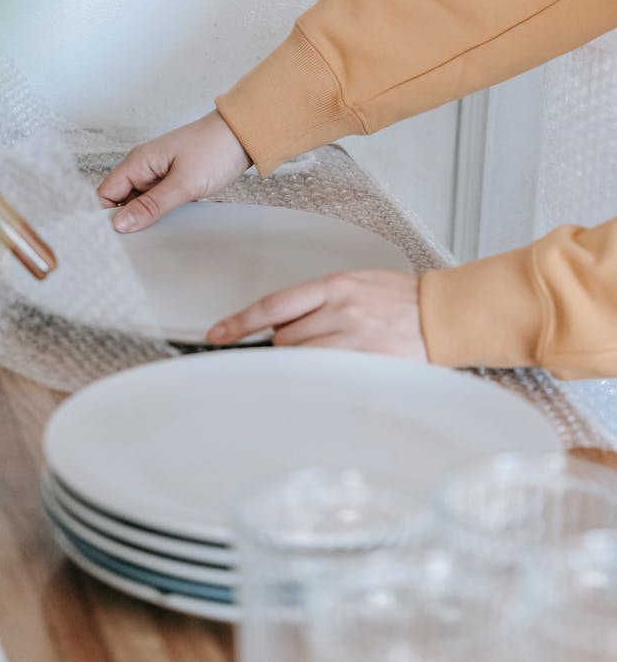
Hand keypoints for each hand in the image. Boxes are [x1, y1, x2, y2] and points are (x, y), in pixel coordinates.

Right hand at [97, 111, 250, 231]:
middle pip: (120, 202)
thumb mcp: (183, 183)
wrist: (243, 135)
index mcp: (138, 162)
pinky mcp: (173, 183)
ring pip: (140, 205)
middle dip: (126, 222)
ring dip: (146, 220)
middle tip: (137, 243)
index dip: (105, 216)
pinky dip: (161, 215)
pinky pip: (157, 203)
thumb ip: (151, 205)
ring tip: (157, 234)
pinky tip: (171, 225)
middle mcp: (143, 168)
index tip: (115, 238)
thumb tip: (121, 223)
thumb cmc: (215, 149)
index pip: (105, 193)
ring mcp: (158, 176)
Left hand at [206, 269, 426, 360]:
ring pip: (301, 359)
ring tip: (334, 352)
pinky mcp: (364, 364)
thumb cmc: (400, 301)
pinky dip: (320, 376)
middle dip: (288, 344)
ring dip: (305, 361)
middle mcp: (340, 311)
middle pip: (283, 338)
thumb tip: (281, 325)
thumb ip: (318, 302)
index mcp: (335, 286)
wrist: (443, 315)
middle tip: (316, 341)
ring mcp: (352, 340)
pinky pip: (324, 376)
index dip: (241, 322)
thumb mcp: (356, 285)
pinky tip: (334, 371)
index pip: (274, 305)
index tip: (218, 334)